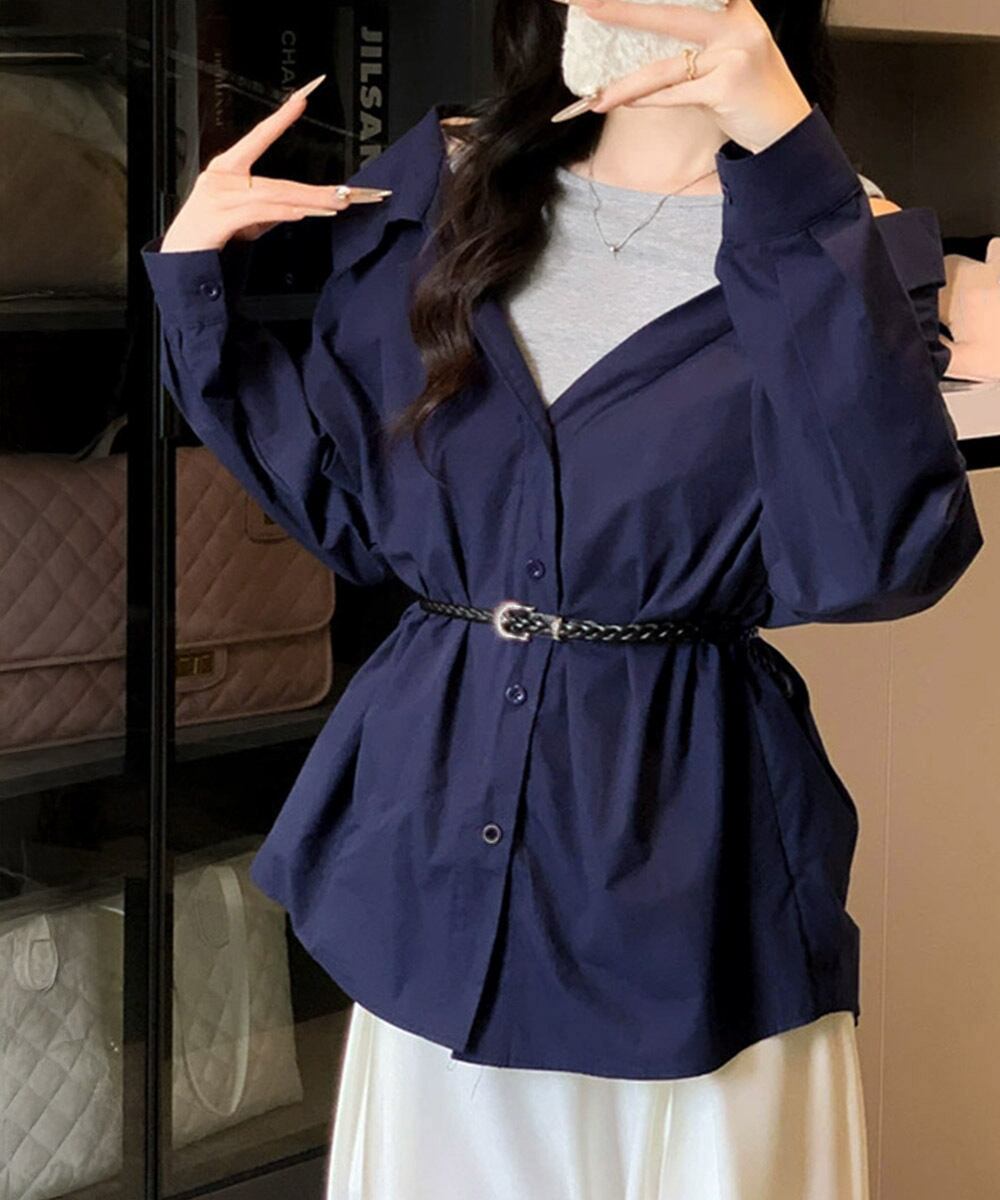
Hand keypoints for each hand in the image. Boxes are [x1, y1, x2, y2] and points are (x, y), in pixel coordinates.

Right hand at [159, 74, 391, 253]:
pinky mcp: (218, 219)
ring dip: (307, 202)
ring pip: (272, 196)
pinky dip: (282, 212)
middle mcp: (221, 178)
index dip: (279, 120)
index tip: (300, 101)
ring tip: (333, 206)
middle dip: (314, 190)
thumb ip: (269, 209)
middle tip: (344, 194)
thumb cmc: (208, 238)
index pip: (257, 138)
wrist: (179, 261)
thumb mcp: (244, 220)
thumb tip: (300, 206)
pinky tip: (301, 213)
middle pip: (277, 181)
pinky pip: (257, 212)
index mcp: (226, 170)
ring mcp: (218, 197)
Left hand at [551, 0, 812, 154]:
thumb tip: (637, 37)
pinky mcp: (727, 87)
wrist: (785, 131)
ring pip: (664, 66)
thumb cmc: (749, 91)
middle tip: (582, 3)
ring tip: (595, 96)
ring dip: (624, 84)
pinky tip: (624, 103)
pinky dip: (648, 101)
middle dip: (619, 9)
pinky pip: (675, 95)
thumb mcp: (726, 52)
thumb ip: (693, 38)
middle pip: (666, 12)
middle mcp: (736, 23)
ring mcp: (733, 53)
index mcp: (733, 6)